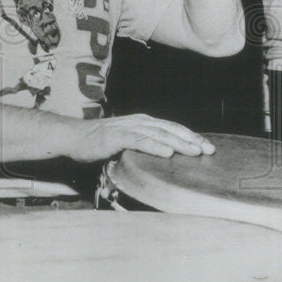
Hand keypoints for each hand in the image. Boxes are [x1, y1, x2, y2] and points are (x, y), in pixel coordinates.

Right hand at [67, 113, 214, 161]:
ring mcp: (126, 127)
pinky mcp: (114, 136)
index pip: (172, 128)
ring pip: (157, 133)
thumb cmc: (98, 143)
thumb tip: (163, 160)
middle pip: (170, 129)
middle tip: (209, 150)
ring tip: (194, 151)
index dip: (191, 136)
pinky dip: (154, 146)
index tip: (209, 147)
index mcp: (142, 123)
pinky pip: (138, 141)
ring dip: (178, 142)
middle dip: (191, 139)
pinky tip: (167, 152)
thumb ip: (142, 147)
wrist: (71, 138)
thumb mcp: (125, 143)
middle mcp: (137, 121)